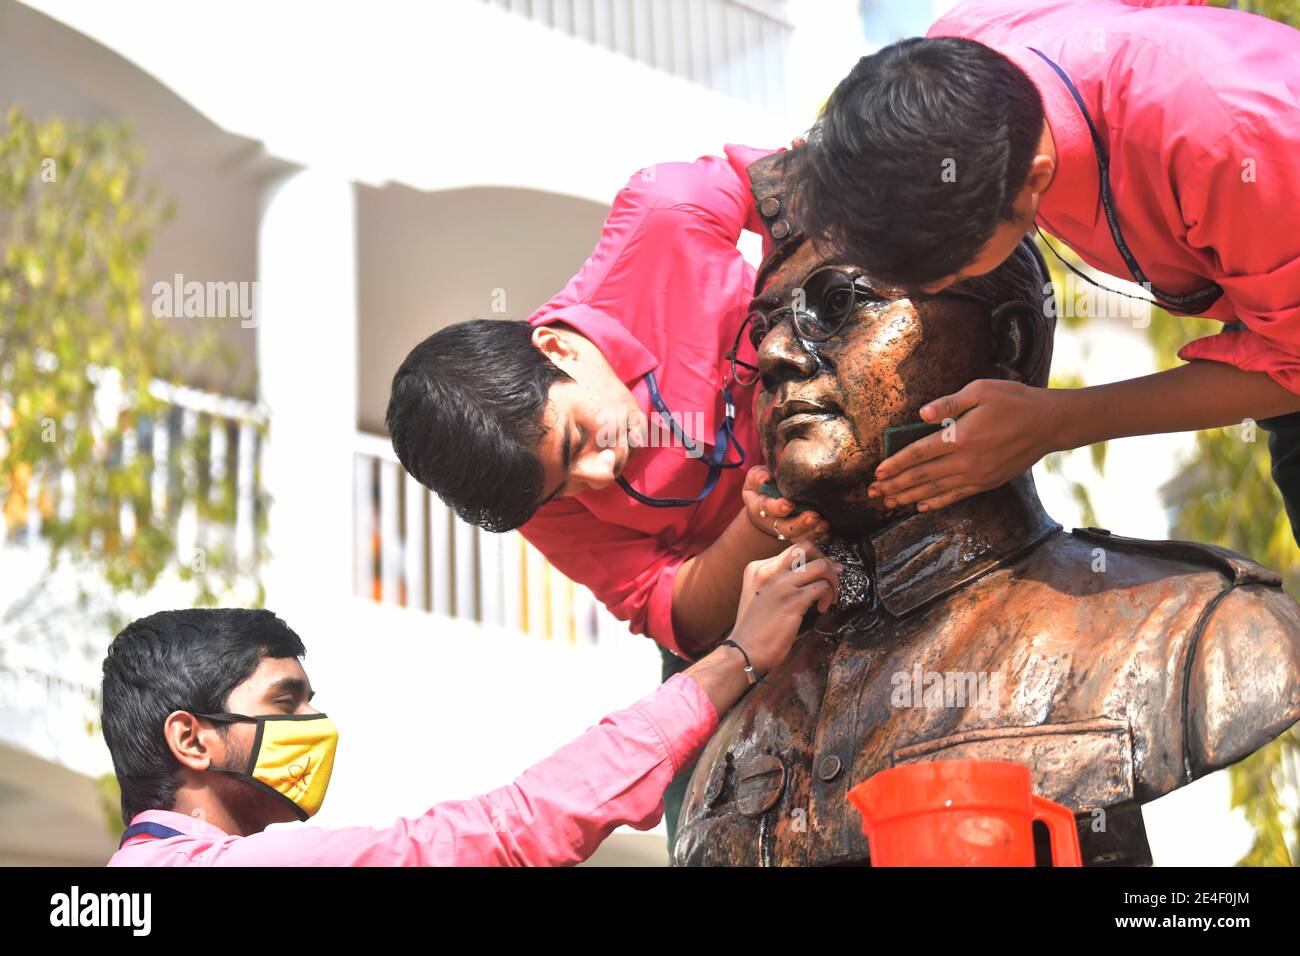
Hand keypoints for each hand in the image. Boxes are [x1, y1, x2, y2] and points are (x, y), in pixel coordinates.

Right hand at [728, 543, 840, 674]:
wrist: (743, 651)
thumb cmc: (754, 629)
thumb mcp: (758, 595)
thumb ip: (776, 582)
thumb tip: (806, 576)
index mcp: (758, 568)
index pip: (793, 551)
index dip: (812, 560)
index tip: (820, 573)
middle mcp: (769, 571)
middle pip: (807, 548)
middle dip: (825, 560)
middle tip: (831, 577)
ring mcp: (781, 585)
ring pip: (821, 565)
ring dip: (832, 580)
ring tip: (829, 596)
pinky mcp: (793, 601)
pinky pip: (822, 587)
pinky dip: (828, 596)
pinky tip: (821, 609)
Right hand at [741, 465, 827, 541]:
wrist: (766, 503)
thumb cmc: (763, 485)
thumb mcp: (756, 477)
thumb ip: (759, 476)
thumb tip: (764, 478)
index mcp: (758, 506)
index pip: (765, 508)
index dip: (777, 508)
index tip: (789, 504)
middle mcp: (771, 522)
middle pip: (784, 527)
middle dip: (799, 524)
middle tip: (814, 516)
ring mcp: (785, 530)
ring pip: (797, 536)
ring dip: (811, 531)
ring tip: (823, 524)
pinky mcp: (798, 534)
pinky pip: (808, 539)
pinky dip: (818, 537)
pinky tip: (827, 531)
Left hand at [868, 379, 1061, 512]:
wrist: (1050, 423)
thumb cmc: (1014, 401)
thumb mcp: (981, 391)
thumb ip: (949, 403)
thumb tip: (922, 414)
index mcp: (960, 437)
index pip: (919, 454)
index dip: (896, 464)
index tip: (877, 472)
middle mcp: (966, 461)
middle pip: (923, 476)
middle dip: (895, 485)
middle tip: (873, 493)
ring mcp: (977, 475)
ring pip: (936, 490)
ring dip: (909, 496)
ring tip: (889, 502)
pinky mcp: (987, 482)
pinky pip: (956, 496)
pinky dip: (937, 502)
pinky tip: (921, 507)